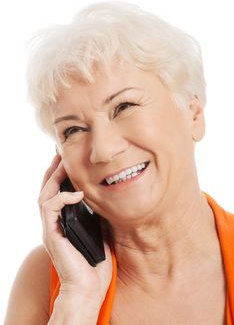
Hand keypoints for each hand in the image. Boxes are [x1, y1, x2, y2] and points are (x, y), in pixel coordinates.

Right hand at [38, 154, 112, 304]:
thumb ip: (96, 215)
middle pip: (46, 191)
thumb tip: (104, 198)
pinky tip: (77, 193)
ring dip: (53, 178)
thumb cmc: (94, 264)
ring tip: (62, 164)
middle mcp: (53, 224)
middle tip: (60, 155)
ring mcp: (50, 229)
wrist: (88, 288)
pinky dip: (62, 197)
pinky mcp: (51, 234)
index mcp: (62, 223)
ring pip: (44, 196)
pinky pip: (50, 208)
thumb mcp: (98, 232)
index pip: (56, 195)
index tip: (67, 162)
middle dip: (53, 172)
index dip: (59, 178)